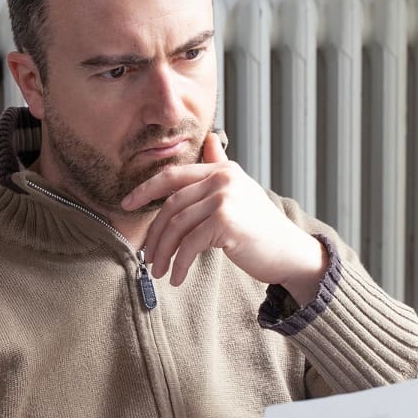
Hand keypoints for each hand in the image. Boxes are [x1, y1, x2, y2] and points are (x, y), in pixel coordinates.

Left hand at [120, 131, 326, 304]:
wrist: (291, 254)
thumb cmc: (261, 229)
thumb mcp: (240, 193)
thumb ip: (221, 168)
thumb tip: (210, 139)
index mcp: (222, 169)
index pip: (173, 175)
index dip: (145, 189)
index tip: (126, 204)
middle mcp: (223, 178)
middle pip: (171, 205)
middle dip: (154, 234)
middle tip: (146, 257)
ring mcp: (225, 198)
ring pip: (177, 226)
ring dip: (163, 253)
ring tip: (159, 271)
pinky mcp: (226, 221)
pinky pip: (189, 244)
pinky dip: (179, 264)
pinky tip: (176, 278)